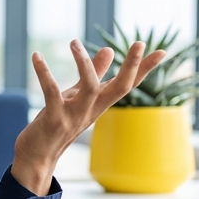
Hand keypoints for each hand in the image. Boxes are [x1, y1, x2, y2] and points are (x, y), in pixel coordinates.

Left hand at [11, 39, 166, 195]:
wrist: (38, 157)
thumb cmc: (58, 124)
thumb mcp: (77, 96)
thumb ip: (94, 74)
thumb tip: (109, 49)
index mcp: (99, 104)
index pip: (127, 85)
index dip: (144, 69)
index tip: (162, 51)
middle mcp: (92, 110)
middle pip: (120, 88)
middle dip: (132, 67)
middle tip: (140, 43)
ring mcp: (74, 116)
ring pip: (89, 88)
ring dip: (84, 64)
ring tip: (74, 41)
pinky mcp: (54, 120)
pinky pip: (51, 93)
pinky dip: (45, 73)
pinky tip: (37, 56)